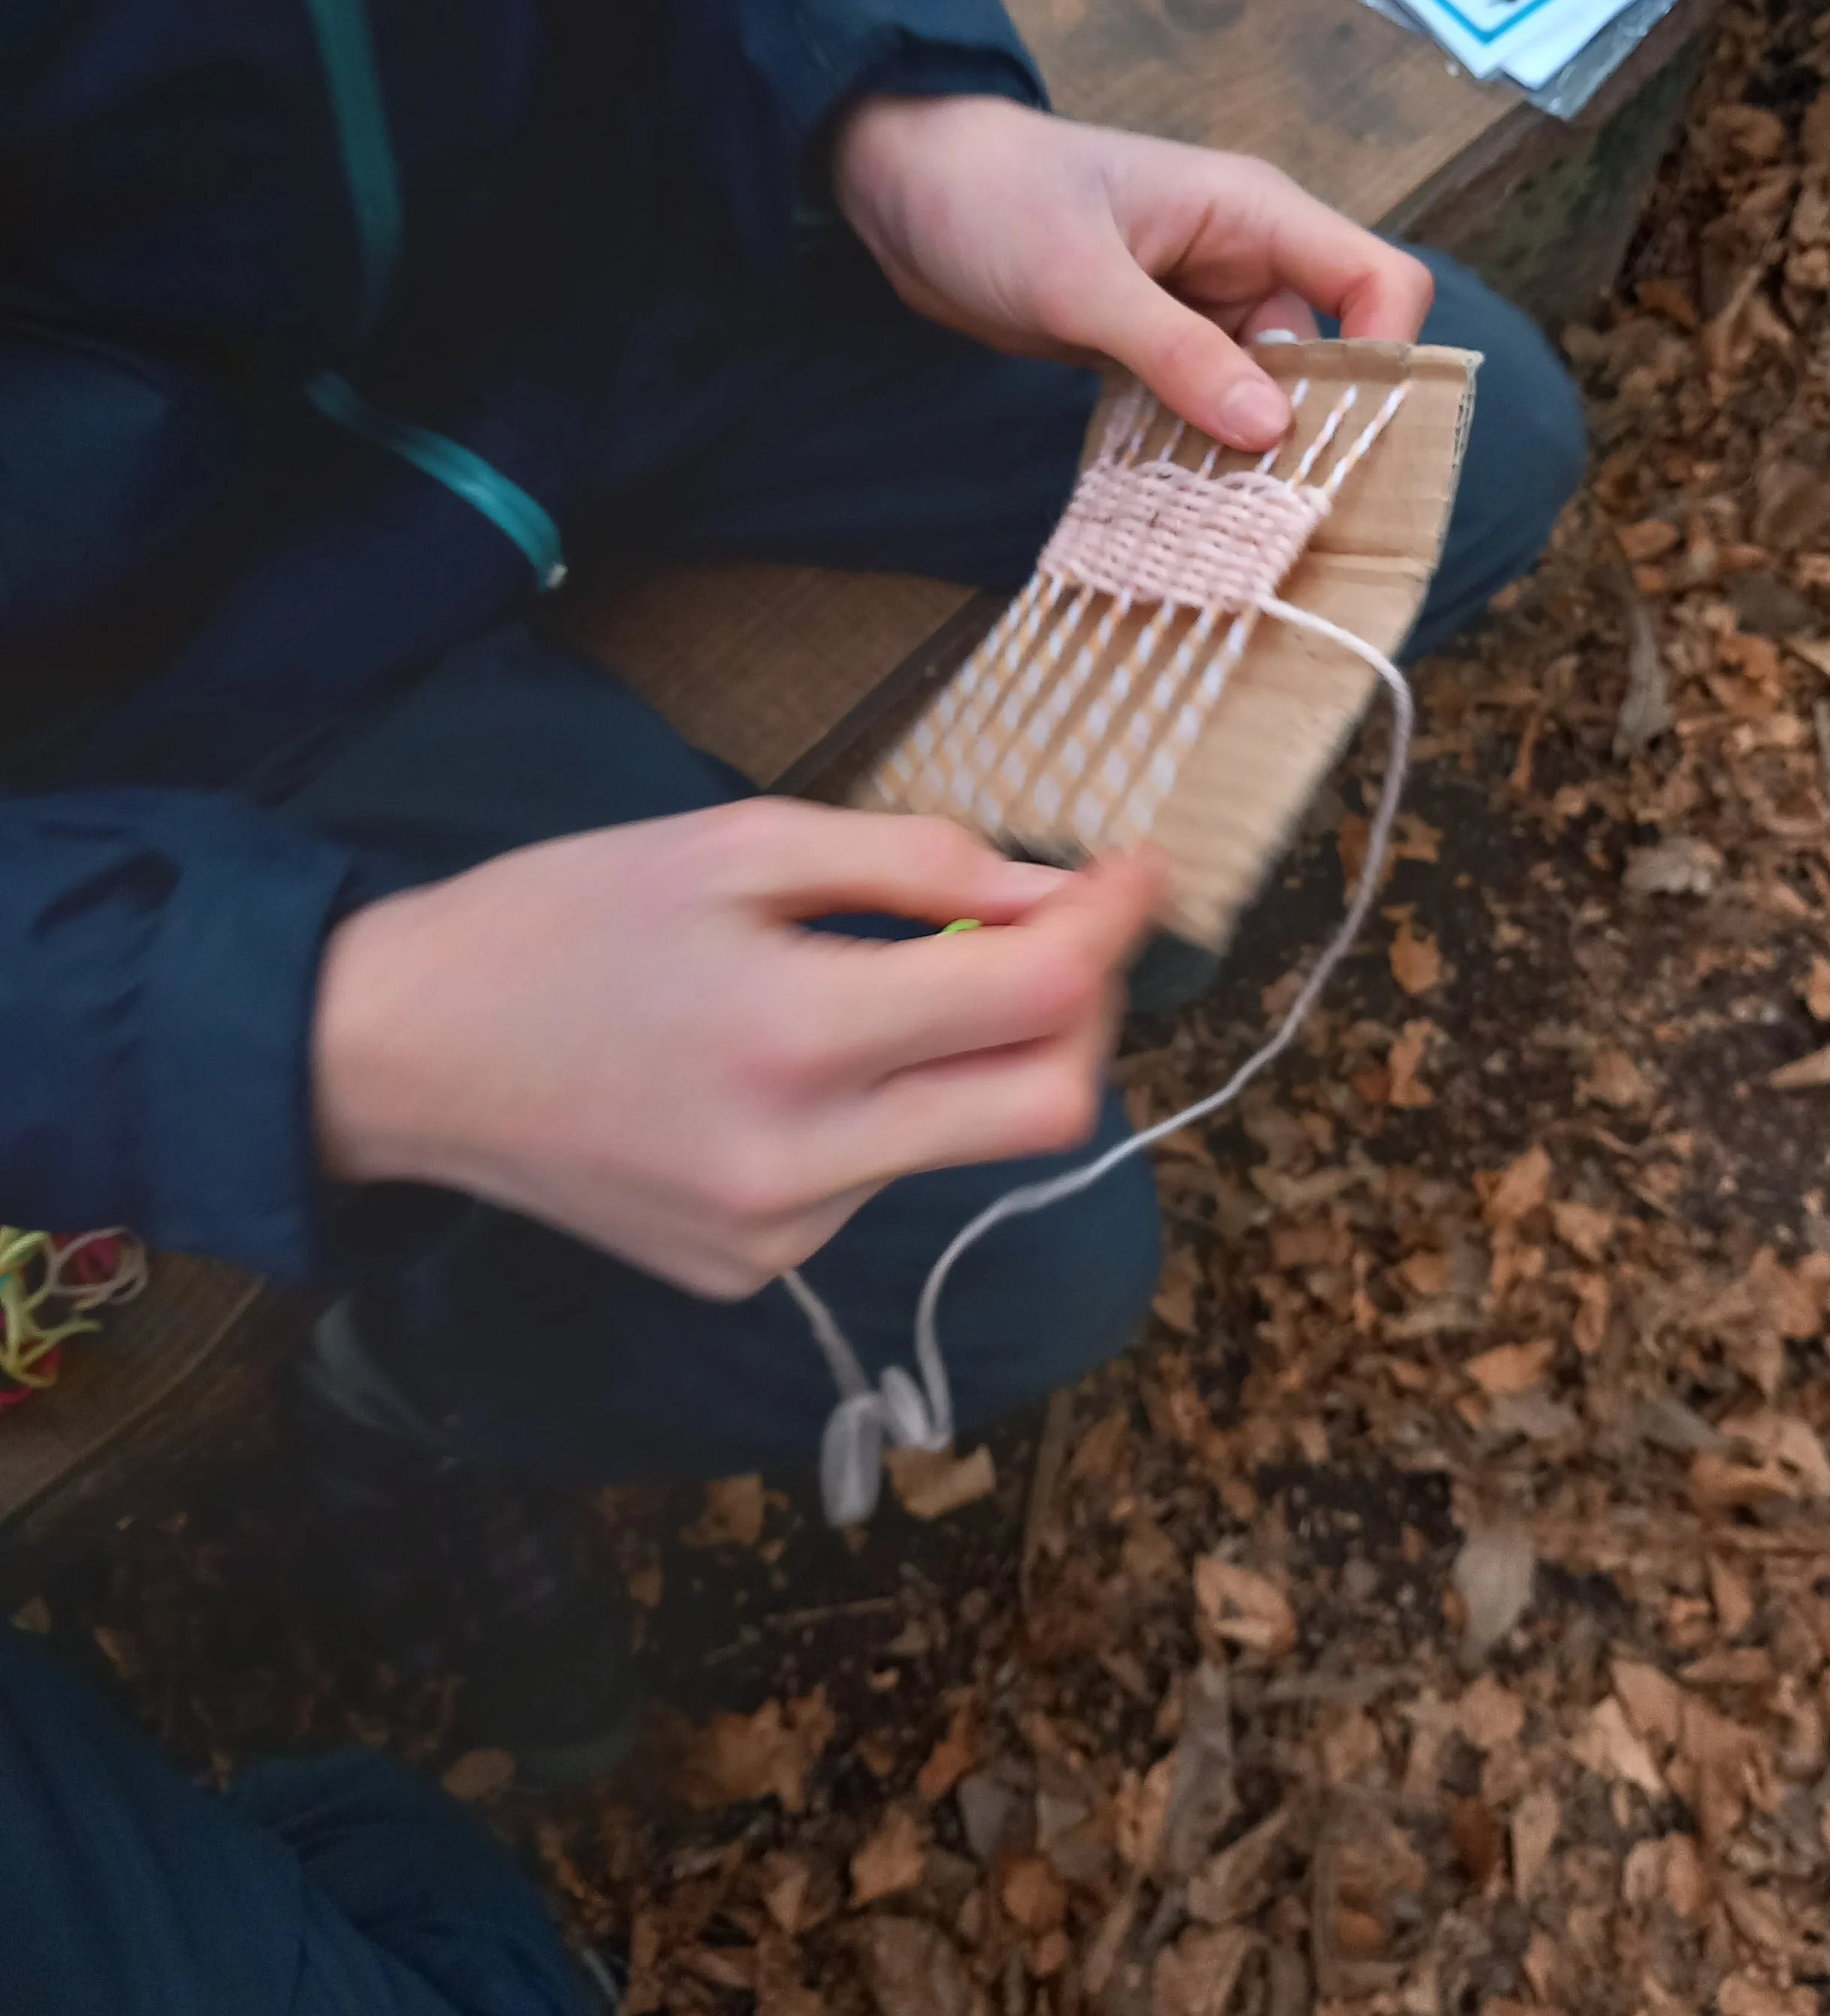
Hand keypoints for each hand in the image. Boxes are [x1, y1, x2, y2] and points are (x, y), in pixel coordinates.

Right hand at [312, 801, 1159, 1297]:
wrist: (406, 1053)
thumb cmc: (565, 918)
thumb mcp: (736, 843)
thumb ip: (913, 863)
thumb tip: (1056, 893)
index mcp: (794, 1034)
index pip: (1036, 1001)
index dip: (1112, 925)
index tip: (1137, 870)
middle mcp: (799, 1164)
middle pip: (1045, 1112)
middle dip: (1081, 1014)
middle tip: (1050, 936)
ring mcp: (778, 1239)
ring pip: (959, 1145)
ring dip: (968, 1059)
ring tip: (880, 984)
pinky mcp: (752, 1273)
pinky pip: (876, 1184)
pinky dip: (883, 1112)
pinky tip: (793, 1064)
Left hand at [832, 95, 1432, 449]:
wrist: (901, 190)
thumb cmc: (991, 199)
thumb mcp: (1080, 280)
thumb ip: (1175, 352)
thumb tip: (1269, 428)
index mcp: (1252, 214)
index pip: (1376, 280)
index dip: (1385, 357)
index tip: (1349, 437)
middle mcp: (1240, 262)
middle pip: (1325, 356)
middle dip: (1308, 430)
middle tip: (1274, 509)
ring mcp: (1195, 309)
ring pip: (1258, 396)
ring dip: (1241, 453)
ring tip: (1218, 518)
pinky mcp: (1149, 349)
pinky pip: (1199, 409)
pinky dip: (1192, 449)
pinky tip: (1174, 499)